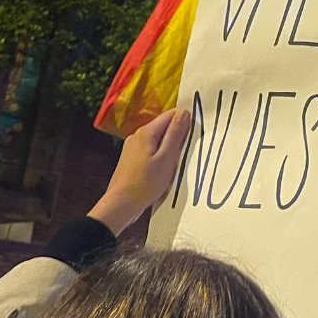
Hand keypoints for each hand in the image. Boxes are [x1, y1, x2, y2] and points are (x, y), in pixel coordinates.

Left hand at [89, 109, 190, 235]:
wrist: (121, 205)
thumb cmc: (146, 182)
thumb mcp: (166, 158)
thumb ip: (175, 134)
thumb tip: (184, 112)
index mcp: (146, 132)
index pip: (170, 115)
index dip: (185, 120)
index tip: (197, 132)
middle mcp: (137, 136)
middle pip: (163, 127)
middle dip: (177, 134)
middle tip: (190, 149)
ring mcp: (132, 147)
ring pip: (157, 140)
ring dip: (169, 147)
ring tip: (178, 161)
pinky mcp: (130, 159)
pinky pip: (150, 150)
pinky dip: (160, 155)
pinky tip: (165, 168)